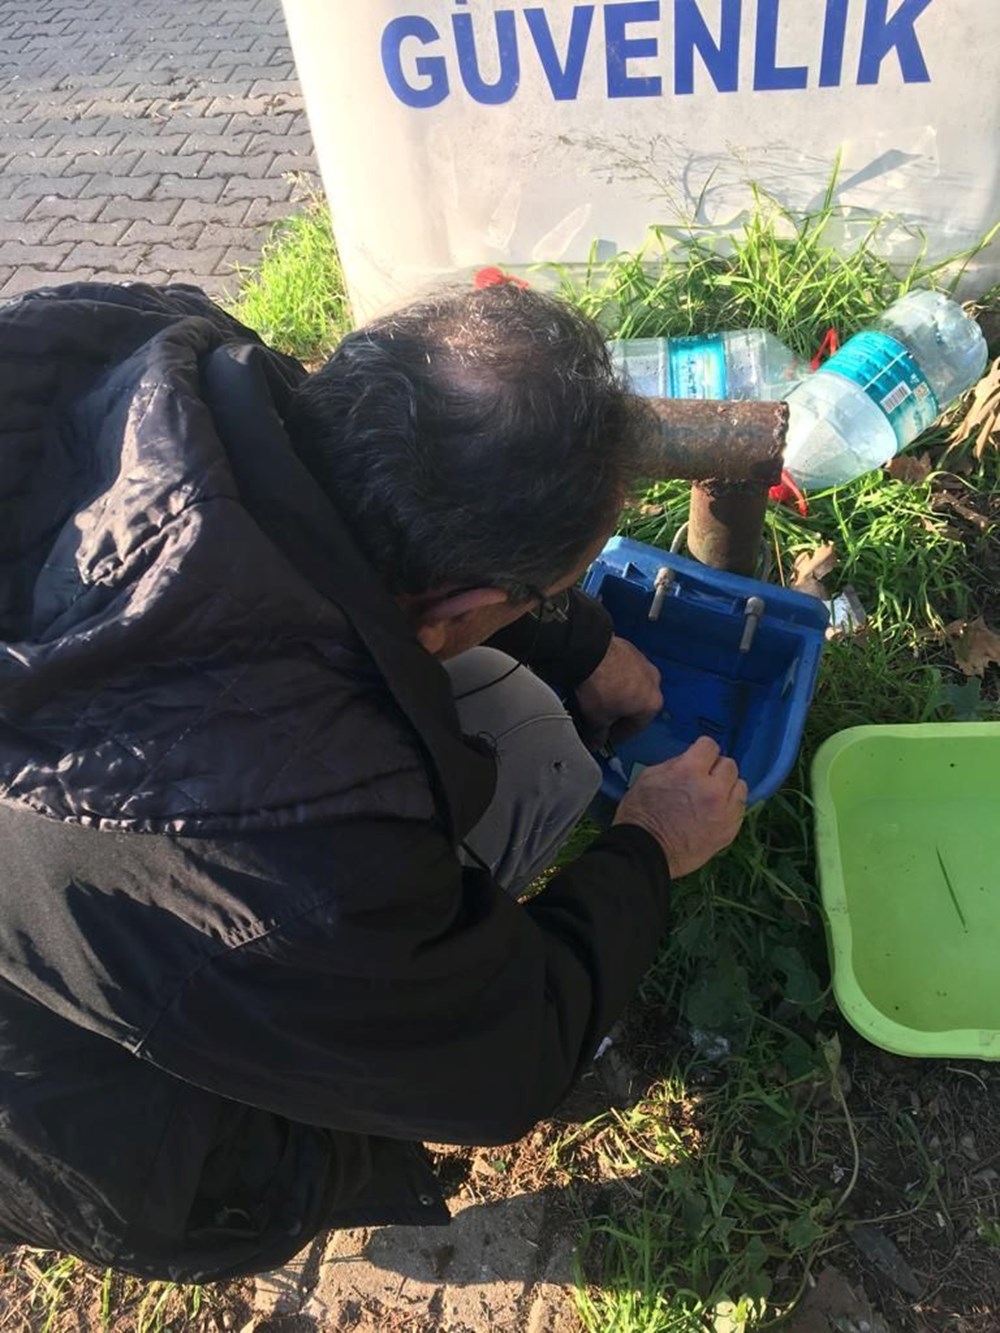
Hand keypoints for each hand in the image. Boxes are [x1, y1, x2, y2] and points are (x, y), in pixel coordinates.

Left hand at [573, 636, 661, 746]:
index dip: (618, 736)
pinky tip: (600, 681)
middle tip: (602, 719)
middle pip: (636, 706)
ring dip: (619, 695)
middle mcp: (654, 683)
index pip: (635, 728)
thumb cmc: (600, 687)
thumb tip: (596, 742)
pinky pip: (625, 671)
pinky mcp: (632, 650)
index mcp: (652, 704)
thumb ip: (599, 735)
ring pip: (632, 687)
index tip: (606, 737)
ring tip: (599, 698)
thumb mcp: (597, 719)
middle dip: (619, 714)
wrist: (590, 654)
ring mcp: (644, 664)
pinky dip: (615, 678)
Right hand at [612, 737, 746, 877]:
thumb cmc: (640, 814)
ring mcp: (724, 812)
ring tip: (712, 796)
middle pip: (729, 765)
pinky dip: (729, 808)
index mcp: (690, 771)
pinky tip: (714, 813)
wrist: (645, 852)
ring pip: (740, 787)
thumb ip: (675, 764)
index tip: (697, 757)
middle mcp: (713, 789)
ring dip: (727, 788)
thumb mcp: (649, 777)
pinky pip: (739, 810)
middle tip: (703, 778)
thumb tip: (691, 760)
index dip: (701, 750)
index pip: (710, 746)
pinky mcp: (729, 831)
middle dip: (716, 768)